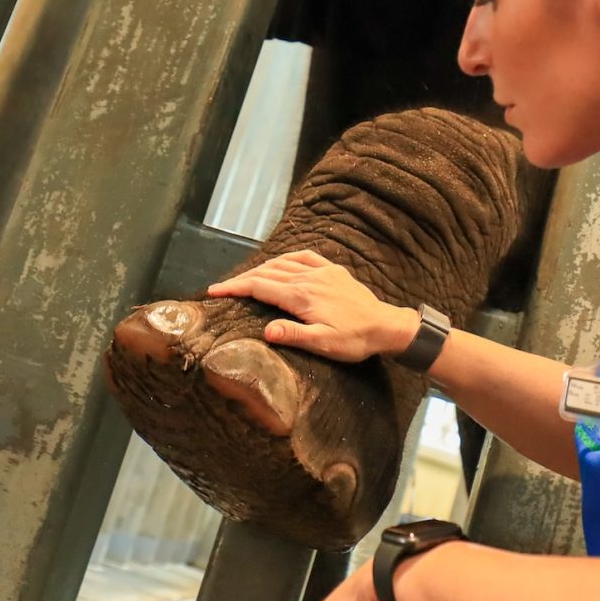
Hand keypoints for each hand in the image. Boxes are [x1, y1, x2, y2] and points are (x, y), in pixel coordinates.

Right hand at [206, 249, 416, 362]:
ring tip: (245, 278)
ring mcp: (322, 272)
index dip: (234, 288)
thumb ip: (294, 335)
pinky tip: (281, 262)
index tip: (213, 291)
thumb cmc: (355, 340)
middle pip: (266, 273)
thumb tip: (266, 330)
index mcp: (302, 296)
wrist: (386, 326)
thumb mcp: (324, 343)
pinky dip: (286, 258)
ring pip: (282, 263)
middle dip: (241, 279)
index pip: (260, 287)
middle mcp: (308, 278)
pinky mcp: (333, 271)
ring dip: (260, 268)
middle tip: (220, 287)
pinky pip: (304, 257)